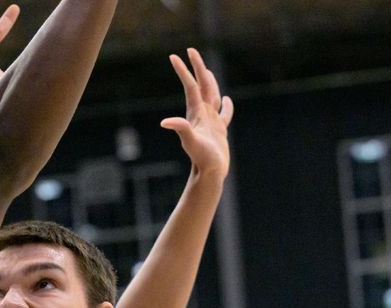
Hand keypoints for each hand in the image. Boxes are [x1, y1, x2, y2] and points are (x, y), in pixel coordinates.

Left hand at [161, 48, 233, 176]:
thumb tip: (164, 122)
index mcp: (196, 113)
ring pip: (211, 96)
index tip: (174, 56)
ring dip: (209, 82)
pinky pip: (224, 113)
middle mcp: (202, 115)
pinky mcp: (219, 130)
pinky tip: (226, 99)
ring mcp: (211, 122)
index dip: (184, 71)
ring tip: (206, 71)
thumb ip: (181, 129)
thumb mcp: (190, 142)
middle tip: (191, 50)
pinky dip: (226, 105)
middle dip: (197, 68)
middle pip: (201, 85)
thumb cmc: (201, 158)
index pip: (190, 86)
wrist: (210, 173)